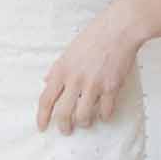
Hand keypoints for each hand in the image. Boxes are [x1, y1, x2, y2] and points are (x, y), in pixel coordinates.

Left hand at [37, 0, 142, 134]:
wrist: (119, 28)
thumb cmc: (95, 36)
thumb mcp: (69, 51)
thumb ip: (57, 68)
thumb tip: (47, 81)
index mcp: (62, 70)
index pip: (46, 99)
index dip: (42, 117)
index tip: (41, 127)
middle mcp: (75, 79)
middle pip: (63, 113)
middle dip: (63, 126)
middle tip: (66, 130)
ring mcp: (93, 84)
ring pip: (83, 116)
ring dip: (84, 123)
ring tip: (86, 122)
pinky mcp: (111, 87)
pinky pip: (105, 111)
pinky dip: (104, 116)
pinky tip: (104, 114)